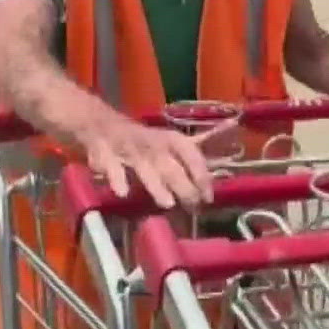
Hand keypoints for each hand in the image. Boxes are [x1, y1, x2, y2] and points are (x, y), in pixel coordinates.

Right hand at [77, 111, 230, 208]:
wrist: (100, 124)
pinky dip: (116, 179)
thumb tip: (228, 139)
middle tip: (192, 205)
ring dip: (156, 185)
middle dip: (183, 185)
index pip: (191, 155)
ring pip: (144, 168)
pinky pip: (111, 167)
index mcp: (171, 140)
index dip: (201, 175)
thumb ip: (197, 147)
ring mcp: (128, 149)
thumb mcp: (171, 141)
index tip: (209, 197)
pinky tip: (122, 193)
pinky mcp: (105, 154)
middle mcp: (152, 144)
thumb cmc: (145, 140)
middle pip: (170, 166)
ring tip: (167, 204)